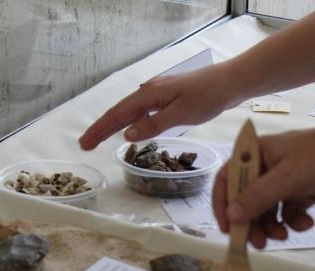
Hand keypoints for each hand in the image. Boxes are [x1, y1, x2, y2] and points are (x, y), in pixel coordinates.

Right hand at [79, 63, 240, 149]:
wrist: (229, 82)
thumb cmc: (208, 97)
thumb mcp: (180, 115)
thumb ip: (153, 125)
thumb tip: (126, 135)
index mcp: (149, 95)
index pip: (117, 115)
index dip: (99, 130)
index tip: (84, 143)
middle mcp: (150, 91)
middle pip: (120, 112)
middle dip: (101, 128)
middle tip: (85, 144)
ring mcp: (158, 93)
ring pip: (131, 111)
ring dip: (115, 125)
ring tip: (101, 138)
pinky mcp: (168, 97)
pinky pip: (144, 111)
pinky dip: (133, 121)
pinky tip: (133, 128)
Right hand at [212, 122, 314, 248]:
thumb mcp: (287, 178)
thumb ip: (257, 198)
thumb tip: (230, 216)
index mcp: (255, 154)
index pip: (227, 179)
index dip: (223, 205)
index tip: (228, 229)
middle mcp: (265, 167)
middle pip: (246, 201)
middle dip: (252, 223)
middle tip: (259, 243)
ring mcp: (283, 181)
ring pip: (267, 211)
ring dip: (273, 226)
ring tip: (286, 235)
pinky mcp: (300, 193)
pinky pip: (287, 213)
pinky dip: (294, 222)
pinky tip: (307, 222)